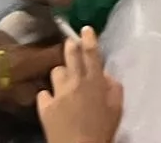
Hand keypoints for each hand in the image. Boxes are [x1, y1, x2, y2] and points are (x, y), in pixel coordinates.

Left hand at [37, 28, 123, 142]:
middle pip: (70, 55)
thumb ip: (113, 88)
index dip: (89, 38)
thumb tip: (105, 75)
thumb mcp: (116, 109)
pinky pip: (43, 94)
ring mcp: (57, 93)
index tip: (85, 29)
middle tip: (71, 43)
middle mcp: (75, 82)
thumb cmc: (102, 130)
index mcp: (94, 81)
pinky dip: (48, 96)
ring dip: (61, 74)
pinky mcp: (44, 106)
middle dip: (71, 46)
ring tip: (64, 81)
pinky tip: (52, 102)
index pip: (92, 53)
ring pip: (56, 71)